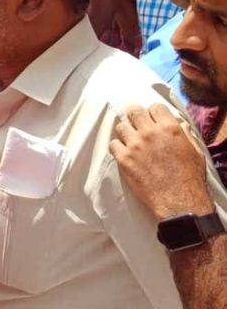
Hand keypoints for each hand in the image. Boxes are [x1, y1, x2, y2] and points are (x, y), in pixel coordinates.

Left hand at [110, 104, 213, 219]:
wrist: (179, 201)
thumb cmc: (189, 178)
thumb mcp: (194, 152)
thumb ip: (184, 135)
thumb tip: (178, 125)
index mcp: (170, 128)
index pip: (154, 107)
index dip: (153, 113)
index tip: (151, 119)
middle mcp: (150, 133)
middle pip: (133, 111)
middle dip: (135, 116)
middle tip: (136, 123)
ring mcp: (135, 145)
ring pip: (121, 126)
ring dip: (125, 132)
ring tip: (130, 140)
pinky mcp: (124, 158)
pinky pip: (113, 144)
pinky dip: (117, 148)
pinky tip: (123, 153)